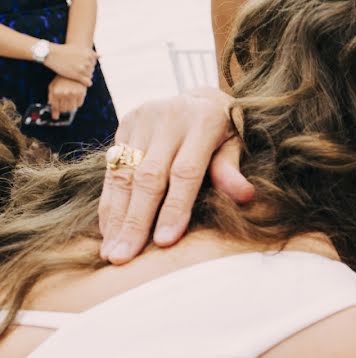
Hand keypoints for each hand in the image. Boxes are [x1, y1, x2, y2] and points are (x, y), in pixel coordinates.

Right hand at [44, 43, 97, 86]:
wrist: (51, 53)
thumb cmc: (64, 51)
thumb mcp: (79, 48)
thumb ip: (91, 53)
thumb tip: (101, 56)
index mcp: (89, 54)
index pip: (94, 63)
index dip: (87, 64)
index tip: (79, 62)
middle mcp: (88, 61)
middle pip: (92, 70)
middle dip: (85, 70)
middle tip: (75, 68)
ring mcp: (83, 69)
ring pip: (90, 76)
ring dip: (84, 76)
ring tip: (75, 73)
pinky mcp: (78, 76)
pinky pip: (88, 83)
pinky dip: (86, 83)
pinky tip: (80, 80)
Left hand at [47, 76, 86, 119]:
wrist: (74, 70)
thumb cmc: (62, 78)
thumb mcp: (53, 85)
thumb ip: (51, 96)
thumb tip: (52, 107)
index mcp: (55, 92)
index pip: (55, 106)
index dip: (55, 113)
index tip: (55, 117)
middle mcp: (64, 94)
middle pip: (63, 109)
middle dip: (62, 110)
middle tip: (62, 108)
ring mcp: (73, 94)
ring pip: (71, 108)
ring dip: (69, 108)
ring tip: (68, 103)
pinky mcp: (81, 93)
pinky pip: (79, 104)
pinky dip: (76, 104)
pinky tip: (74, 99)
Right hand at [99, 88, 253, 263]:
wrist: (202, 99)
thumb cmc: (227, 133)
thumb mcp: (238, 145)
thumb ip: (233, 169)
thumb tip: (246, 196)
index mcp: (203, 121)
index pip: (185, 172)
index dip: (174, 208)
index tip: (164, 242)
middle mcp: (168, 117)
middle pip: (148, 176)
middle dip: (136, 221)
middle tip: (124, 257)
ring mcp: (142, 119)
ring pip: (123, 174)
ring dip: (116, 217)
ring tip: (111, 252)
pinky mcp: (125, 125)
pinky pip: (112, 169)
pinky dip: (109, 203)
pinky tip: (107, 231)